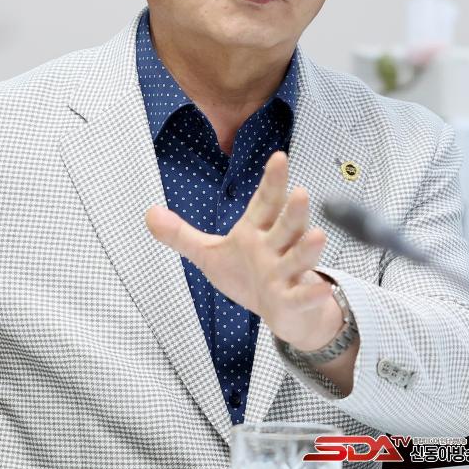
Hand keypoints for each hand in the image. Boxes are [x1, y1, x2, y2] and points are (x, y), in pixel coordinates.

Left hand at [145, 150, 343, 350]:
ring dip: (308, 248)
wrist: (281, 312)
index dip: (272, 181)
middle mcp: (276, 247)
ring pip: (299, 258)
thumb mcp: (209, 254)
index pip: (266, 202)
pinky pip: (303, 296)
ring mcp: (287, 273)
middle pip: (286, 225)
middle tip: (300, 192)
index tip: (279, 157)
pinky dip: (311, 294)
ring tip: (318, 236)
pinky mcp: (293, 300)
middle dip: (293, 211)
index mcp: (257, 231)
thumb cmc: (248, 275)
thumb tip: (149, 213)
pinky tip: (320, 288)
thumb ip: (181, 234)